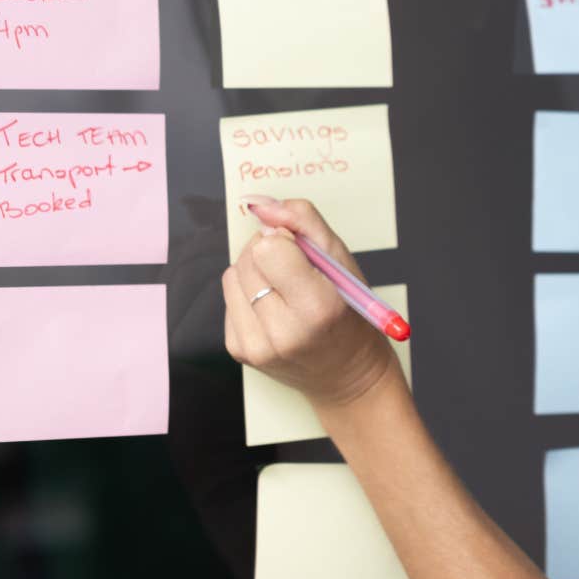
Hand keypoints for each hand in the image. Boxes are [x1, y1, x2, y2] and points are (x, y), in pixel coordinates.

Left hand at [221, 194, 404, 414]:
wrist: (346, 375)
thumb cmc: (350, 313)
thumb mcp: (343, 260)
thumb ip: (304, 221)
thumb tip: (260, 204)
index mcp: (317, 308)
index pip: (268, 248)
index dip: (284, 239)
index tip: (300, 249)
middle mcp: (283, 332)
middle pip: (248, 258)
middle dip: (269, 252)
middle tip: (296, 269)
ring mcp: (257, 346)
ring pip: (232, 275)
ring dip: (256, 271)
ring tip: (284, 288)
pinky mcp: (240, 351)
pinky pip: (229, 297)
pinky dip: (248, 294)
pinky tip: (274, 307)